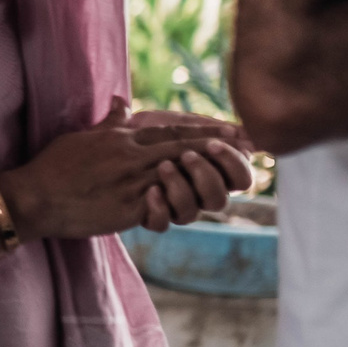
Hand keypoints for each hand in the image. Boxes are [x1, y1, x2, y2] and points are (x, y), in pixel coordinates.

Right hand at [0, 99, 252, 241]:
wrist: (33, 198)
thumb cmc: (53, 167)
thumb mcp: (81, 138)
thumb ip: (108, 122)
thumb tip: (119, 101)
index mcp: (122, 140)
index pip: (174, 131)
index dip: (206, 131)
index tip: (234, 130)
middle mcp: (132, 158)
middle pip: (186, 149)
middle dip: (219, 148)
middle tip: (249, 147)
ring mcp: (132, 183)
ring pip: (181, 175)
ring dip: (208, 175)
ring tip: (232, 175)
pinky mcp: (128, 209)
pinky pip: (165, 206)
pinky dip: (184, 202)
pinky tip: (202, 202)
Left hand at [127, 109, 257, 230]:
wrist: (104, 142)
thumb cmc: (146, 130)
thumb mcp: (175, 122)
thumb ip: (205, 127)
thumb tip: (243, 132)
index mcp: (212, 172)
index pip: (241, 179)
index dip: (234, 164)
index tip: (214, 143)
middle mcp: (197, 194)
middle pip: (219, 200)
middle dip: (207, 177)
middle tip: (187, 155)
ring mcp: (174, 207)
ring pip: (192, 214)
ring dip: (181, 189)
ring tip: (163, 166)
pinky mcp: (150, 216)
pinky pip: (161, 225)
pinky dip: (159, 210)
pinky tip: (151, 191)